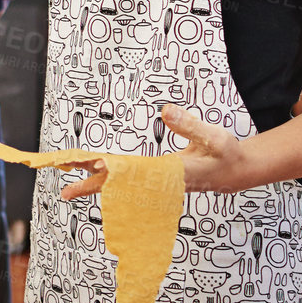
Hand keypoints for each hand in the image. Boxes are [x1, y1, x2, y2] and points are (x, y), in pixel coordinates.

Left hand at [59, 104, 251, 200]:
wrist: (235, 172)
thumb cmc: (225, 154)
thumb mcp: (214, 137)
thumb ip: (190, 125)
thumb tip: (166, 111)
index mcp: (174, 174)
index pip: (138, 174)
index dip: (116, 170)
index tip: (94, 165)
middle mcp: (161, 183)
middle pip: (122, 187)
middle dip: (94, 187)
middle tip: (66, 192)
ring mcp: (157, 185)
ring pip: (122, 186)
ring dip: (97, 184)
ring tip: (70, 186)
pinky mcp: (157, 182)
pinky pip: (128, 183)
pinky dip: (110, 180)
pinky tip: (94, 178)